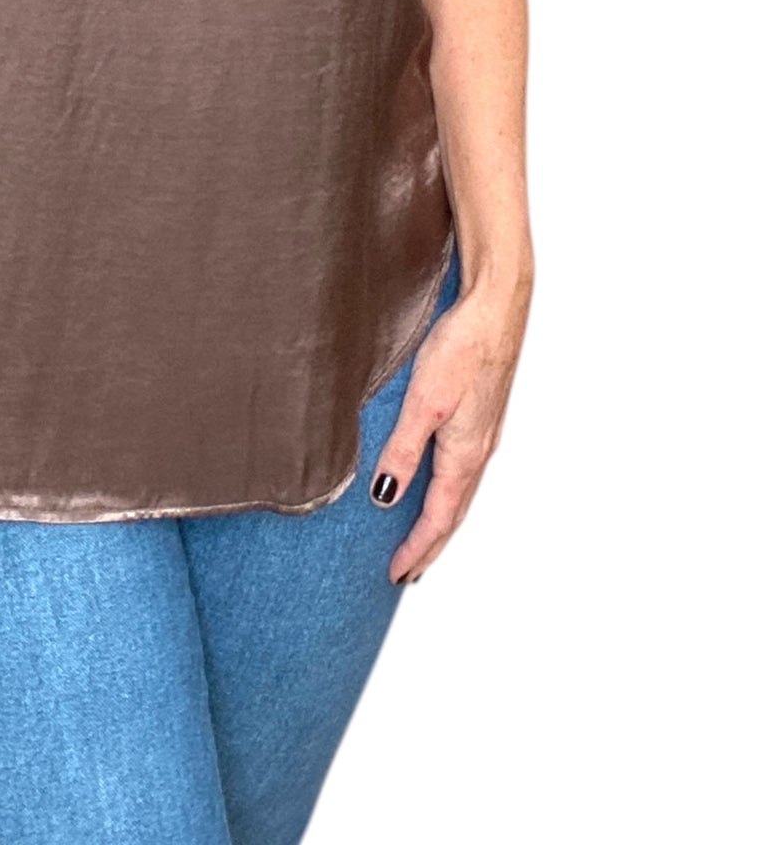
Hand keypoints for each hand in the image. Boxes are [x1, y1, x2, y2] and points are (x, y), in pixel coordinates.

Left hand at [373, 266, 531, 583]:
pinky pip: (463, 467)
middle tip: (408, 573)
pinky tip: (438, 481)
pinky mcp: (481, 413)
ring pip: (460, 490)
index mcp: (465, 454)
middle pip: (452, 512)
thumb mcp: (423, 401)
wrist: (496, 307)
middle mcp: (479, 450)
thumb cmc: (463, 347)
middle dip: (430, 545)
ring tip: (421, 537)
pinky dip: (448, 490)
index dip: (416, 549)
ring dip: (441, 520)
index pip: (437, 517)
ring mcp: (483, 432)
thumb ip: (404, 449)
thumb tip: (385, 496)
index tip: (395, 574)